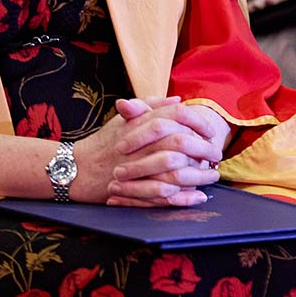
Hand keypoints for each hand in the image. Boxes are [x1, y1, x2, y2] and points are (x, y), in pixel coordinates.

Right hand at [68, 96, 224, 207]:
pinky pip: (165, 195)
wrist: (79, 168)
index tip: (210, 132)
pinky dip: (184, 197)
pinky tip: (198, 196)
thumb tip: (178, 100)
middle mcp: (141, 144)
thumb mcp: (124, 118)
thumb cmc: (105, 142)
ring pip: (176, 170)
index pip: (176, 115)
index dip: (197, 122)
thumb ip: (151, 106)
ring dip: (199, 175)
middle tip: (216, 156)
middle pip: (181, 143)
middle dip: (204, 150)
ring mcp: (138, 168)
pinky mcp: (135, 190)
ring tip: (212, 177)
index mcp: (140, 122)